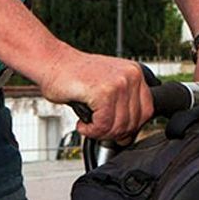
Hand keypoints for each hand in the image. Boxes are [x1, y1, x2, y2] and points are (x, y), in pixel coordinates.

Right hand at [34, 49, 152, 141]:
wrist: (51, 62)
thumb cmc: (73, 76)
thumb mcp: (106, 87)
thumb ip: (121, 108)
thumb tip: (127, 137)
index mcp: (135, 73)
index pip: (147, 111)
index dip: (130, 127)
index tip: (114, 129)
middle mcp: (131, 76)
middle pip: (134, 122)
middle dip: (114, 133)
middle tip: (97, 130)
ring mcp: (119, 83)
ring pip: (119, 126)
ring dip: (100, 133)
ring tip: (88, 126)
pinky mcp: (104, 92)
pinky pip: (104, 125)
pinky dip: (91, 131)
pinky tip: (82, 124)